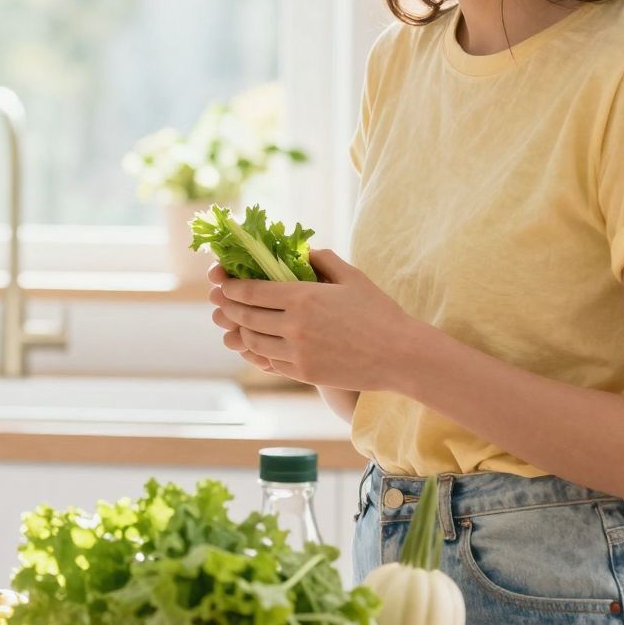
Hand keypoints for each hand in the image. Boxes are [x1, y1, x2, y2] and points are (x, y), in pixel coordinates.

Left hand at [208, 248, 421, 390]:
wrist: (401, 355)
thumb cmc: (379, 312)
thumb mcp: (352, 277)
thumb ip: (323, 260)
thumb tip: (302, 251)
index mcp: (303, 297)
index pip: (251, 291)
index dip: (231, 287)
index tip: (222, 283)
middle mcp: (294, 325)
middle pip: (245, 317)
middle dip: (228, 308)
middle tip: (222, 303)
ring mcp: (297, 352)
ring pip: (253, 341)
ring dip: (241, 331)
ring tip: (239, 324)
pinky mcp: (303, 373)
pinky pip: (269, 362)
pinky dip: (259, 352)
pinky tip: (259, 346)